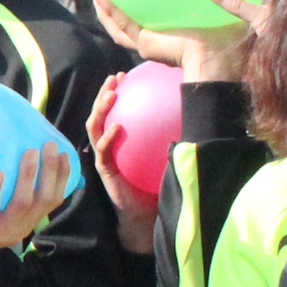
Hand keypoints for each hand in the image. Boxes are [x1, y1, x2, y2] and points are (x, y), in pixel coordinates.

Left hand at [0, 145, 71, 278]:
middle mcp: (18, 229)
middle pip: (44, 200)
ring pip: (22, 204)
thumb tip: (8, 156)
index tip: (65, 154)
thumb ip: (5, 194)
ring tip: (29, 152)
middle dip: (50, 172)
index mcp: (25, 223)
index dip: (62, 179)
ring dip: (28, 176)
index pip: (53, 201)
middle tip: (48, 146)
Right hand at [86, 74, 157, 257]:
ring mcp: (104, 156)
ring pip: (96, 127)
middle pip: (100, 113)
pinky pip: (103, 150)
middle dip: (104, 93)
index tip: (125, 74)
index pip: (114, 111)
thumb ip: (165, 135)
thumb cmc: (154, 183)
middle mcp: (108, 145)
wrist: (144, 212)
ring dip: (101, 109)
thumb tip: (190, 111)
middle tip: (115, 77)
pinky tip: (117, 127)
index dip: (117, 91)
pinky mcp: (104, 169)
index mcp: (118, 140)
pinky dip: (108, 138)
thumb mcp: (160, 154)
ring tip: (111, 94)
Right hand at [91, 0, 278, 79]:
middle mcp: (159, 45)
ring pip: (120, 30)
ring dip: (107, 15)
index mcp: (176, 42)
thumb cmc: (230, 44)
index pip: (157, 29)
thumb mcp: (225, 15)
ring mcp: (150, 45)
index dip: (145, 17)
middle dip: (118, 18)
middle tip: (109, 0)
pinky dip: (110, 12)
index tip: (140, 1)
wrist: (221, 60)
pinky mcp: (146, 43)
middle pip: (131, 32)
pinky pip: (124, 25)